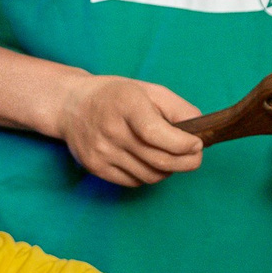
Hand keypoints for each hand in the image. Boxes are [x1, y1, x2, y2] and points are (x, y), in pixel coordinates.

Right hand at [57, 74, 205, 187]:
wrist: (71, 106)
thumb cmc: (116, 96)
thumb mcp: (150, 91)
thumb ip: (178, 108)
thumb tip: (200, 131)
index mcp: (126, 104)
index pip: (157, 134)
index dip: (183, 145)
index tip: (197, 144)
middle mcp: (111, 130)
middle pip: (159, 160)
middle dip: (187, 163)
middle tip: (195, 157)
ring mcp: (101, 152)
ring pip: (150, 176)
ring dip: (167, 170)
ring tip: (169, 157)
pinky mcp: (95, 167)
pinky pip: (134, 182)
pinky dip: (147, 175)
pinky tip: (147, 160)